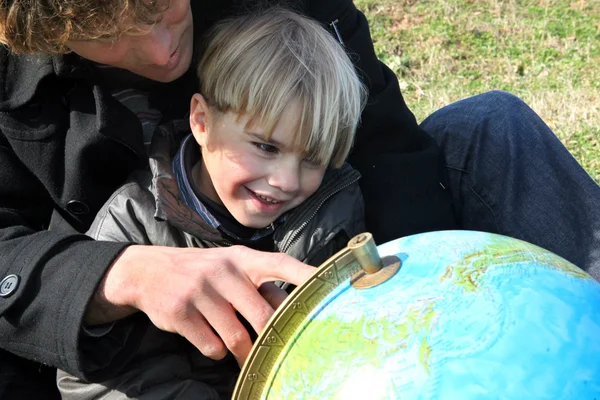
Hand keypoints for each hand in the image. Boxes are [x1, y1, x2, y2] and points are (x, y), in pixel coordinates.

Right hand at [85, 244, 314, 364]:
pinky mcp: (181, 312)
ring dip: (242, 352)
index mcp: (241, 258)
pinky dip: (215, 350)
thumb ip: (257, 283)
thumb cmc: (201, 271)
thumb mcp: (229, 266)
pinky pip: (211, 345)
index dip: (305, 275)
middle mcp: (224, 270)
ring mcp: (201, 291)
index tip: (330, 285)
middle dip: (271, 338)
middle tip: (278, 352)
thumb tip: (292, 309)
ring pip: (236, 336)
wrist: (147, 272)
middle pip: (262, 315)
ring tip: (243, 355)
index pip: (281, 263)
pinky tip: (210, 340)